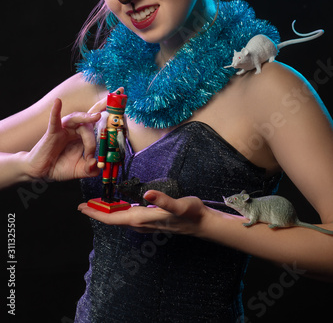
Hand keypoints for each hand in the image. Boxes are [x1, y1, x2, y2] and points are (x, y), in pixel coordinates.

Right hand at [25, 98, 100, 180]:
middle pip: (88, 125)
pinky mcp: (52, 132)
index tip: (120, 118)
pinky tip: (57, 102)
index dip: (106, 118)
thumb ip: (90, 170)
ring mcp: (63, 130)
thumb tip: (96, 164)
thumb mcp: (79, 170)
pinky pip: (54, 120)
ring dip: (86, 117)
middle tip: (91, 154)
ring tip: (96, 116)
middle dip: (92, 139)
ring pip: (76, 119)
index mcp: (83, 137)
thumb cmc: (60, 166)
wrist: (41, 171)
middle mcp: (74, 131)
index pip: (96, 125)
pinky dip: (55, 111)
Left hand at [78, 190, 208, 235]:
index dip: (97, 213)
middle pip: (113, 219)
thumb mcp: (180, 205)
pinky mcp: (150, 221)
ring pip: (120, 219)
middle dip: (97, 213)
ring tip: (95, 206)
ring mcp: (146, 223)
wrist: (202, 223)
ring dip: (106, 214)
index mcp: (143, 218)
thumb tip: (147, 195)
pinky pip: (128, 218)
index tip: (82, 208)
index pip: (114, 217)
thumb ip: (163, 200)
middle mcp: (142, 223)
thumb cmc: (191, 213)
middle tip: (82, 207)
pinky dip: (117, 212)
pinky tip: (117, 208)